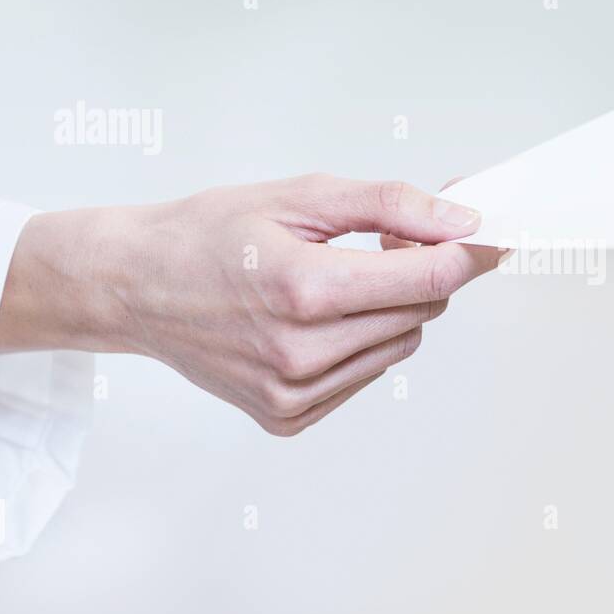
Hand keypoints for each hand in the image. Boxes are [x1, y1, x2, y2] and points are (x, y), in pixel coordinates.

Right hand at [0, 174, 502, 433]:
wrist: (134, 286)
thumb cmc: (210, 233)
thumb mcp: (301, 196)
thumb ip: (391, 205)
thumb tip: (464, 221)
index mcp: (302, 289)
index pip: (427, 278)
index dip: (462, 251)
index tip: (479, 233)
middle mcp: (299, 353)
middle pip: (420, 313)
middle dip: (417, 273)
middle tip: (379, 244)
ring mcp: (293, 394)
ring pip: (400, 347)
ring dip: (390, 310)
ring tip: (336, 280)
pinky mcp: (288, 417)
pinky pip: (366, 375)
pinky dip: (360, 342)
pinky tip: (315, 319)